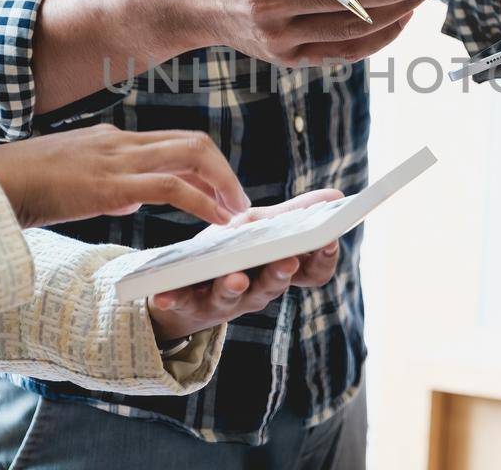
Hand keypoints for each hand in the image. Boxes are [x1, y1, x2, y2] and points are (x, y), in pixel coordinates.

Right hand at [0, 123, 249, 228]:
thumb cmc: (21, 188)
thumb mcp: (70, 183)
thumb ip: (104, 186)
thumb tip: (126, 200)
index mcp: (110, 139)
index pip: (172, 141)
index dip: (204, 164)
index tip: (220, 190)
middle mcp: (120, 142)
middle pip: (193, 143)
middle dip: (223, 172)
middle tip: (240, 204)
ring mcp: (117, 159)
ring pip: (192, 156)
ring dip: (223, 185)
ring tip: (238, 215)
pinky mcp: (112, 185)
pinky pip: (173, 187)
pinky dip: (203, 203)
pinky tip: (217, 223)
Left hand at [146, 189, 344, 340]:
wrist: (188, 288)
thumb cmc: (233, 254)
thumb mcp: (263, 230)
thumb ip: (295, 215)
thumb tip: (337, 196)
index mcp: (277, 269)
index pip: (312, 272)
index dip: (323, 259)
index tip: (329, 241)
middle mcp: (258, 290)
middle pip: (274, 284)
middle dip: (280, 272)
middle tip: (286, 260)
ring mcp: (225, 301)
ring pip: (233, 297)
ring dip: (235, 287)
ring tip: (235, 278)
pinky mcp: (190, 305)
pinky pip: (183, 303)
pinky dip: (174, 299)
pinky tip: (163, 296)